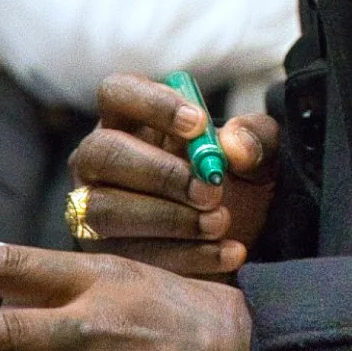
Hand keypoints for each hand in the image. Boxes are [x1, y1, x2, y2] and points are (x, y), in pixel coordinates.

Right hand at [66, 74, 277, 277]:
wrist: (245, 236)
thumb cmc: (237, 179)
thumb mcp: (260, 154)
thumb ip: (256, 139)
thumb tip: (234, 147)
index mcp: (130, 118)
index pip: (117, 92)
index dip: (153, 105)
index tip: (199, 125)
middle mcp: (98, 159)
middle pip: (101, 152)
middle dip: (160, 173)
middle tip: (210, 190)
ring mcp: (91, 207)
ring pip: (105, 209)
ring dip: (168, 219)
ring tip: (219, 223)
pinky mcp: (104, 255)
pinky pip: (129, 257)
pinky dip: (185, 257)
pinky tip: (227, 253)